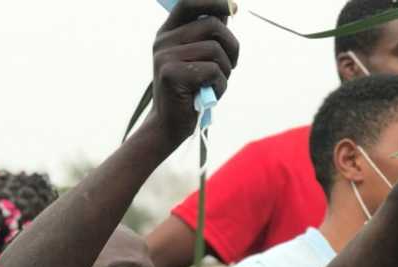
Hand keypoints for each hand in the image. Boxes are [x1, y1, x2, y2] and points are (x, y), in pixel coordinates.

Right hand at [149, 0, 239, 146]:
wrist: (169, 124)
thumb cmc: (190, 91)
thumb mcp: (198, 59)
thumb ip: (209, 36)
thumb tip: (229, 9)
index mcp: (169, 32)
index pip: (189, 3)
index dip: (213, 1)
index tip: (234, 7)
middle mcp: (164, 40)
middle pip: (213, 26)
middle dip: (233, 47)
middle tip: (232, 66)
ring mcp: (165, 56)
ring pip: (216, 50)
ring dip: (226, 71)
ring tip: (215, 84)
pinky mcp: (172, 74)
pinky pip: (213, 71)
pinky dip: (220, 86)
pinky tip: (209, 95)